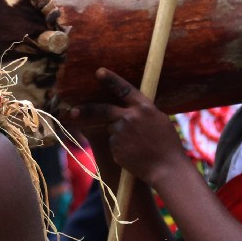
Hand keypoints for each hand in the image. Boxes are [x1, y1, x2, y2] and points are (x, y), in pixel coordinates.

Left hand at [76, 68, 187, 185]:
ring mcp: (120, 132)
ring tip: (138, 145)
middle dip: (86, 110)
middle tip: (74, 111)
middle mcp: (130, 117)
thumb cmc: (167, 145)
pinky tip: (134, 153)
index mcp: (145, 108)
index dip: (111, 79)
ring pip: (111, 128)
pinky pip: (114, 143)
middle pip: (102, 110)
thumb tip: (129, 106)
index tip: (99, 71)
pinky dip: (120, 147)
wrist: (167, 169)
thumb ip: (143, 111)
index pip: (124, 89)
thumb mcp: (159, 120)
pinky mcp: (115, 146)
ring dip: (119, 134)